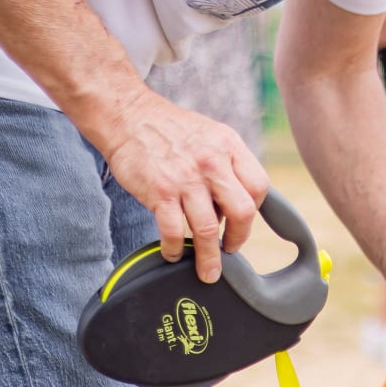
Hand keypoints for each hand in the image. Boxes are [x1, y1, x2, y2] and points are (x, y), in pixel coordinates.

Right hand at [91, 87, 267, 282]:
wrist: (126, 114)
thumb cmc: (169, 129)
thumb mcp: (209, 136)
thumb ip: (226, 165)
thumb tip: (230, 209)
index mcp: (229, 146)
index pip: (259, 186)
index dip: (255, 210)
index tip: (241, 222)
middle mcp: (211, 162)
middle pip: (243, 211)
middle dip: (239, 238)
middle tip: (230, 250)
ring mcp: (185, 178)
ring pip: (208, 229)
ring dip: (209, 257)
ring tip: (208, 271)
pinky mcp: (160, 191)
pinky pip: (173, 231)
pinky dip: (174, 249)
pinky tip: (172, 254)